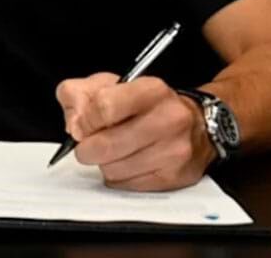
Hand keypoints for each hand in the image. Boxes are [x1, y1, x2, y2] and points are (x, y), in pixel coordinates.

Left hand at [55, 72, 215, 190]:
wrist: (197, 125)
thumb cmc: (146, 104)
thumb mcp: (108, 84)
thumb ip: (78, 94)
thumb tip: (73, 123)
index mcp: (151, 91)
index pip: (104, 107)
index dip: (85, 120)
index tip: (81, 126)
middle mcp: (168, 119)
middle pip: (105, 145)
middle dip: (87, 148)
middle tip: (89, 144)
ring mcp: (174, 151)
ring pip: (113, 169)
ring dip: (104, 163)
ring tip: (114, 151)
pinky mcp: (174, 177)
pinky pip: (127, 185)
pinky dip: (119, 177)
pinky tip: (128, 162)